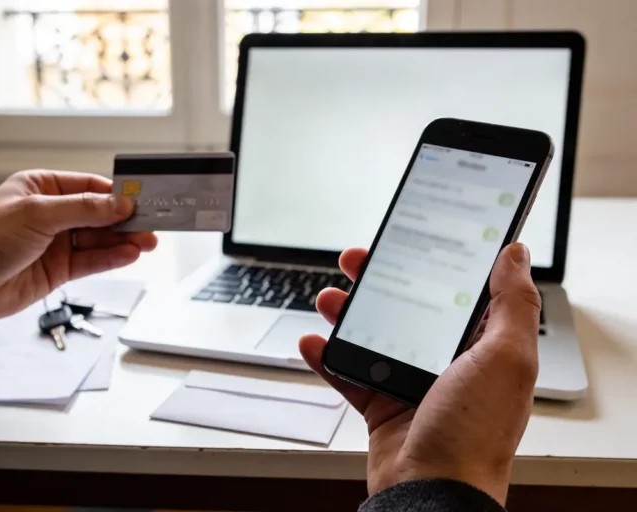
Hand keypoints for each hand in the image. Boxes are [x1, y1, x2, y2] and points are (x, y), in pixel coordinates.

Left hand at [0, 170, 157, 334]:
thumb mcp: (36, 215)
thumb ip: (83, 210)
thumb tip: (119, 204)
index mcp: (40, 188)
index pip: (88, 187)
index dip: (115, 194)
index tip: (140, 199)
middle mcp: (50, 214)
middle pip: (98, 214)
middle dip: (124, 219)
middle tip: (151, 223)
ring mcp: (55, 243)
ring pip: (99, 239)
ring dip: (123, 240)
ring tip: (148, 242)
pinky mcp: (58, 270)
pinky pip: (91, 261)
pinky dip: (111, 258)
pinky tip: (129, 254)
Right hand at [299, 243, 539, 504]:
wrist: (431, 491)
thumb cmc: (474, 433)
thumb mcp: (508, 358)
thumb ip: (513, 303)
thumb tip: (515, 255)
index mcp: (484, 348)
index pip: (459, 293)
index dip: (436, 263)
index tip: (414, 240)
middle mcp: (448, 363)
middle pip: (408, 308)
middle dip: (380, 282)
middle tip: (359, 260)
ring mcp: (412, 383)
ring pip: (374, 335)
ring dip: (347, 314)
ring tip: (329, 299)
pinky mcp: (382, 404)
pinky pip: (349, 373)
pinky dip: (328, 357)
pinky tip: (314, 342)